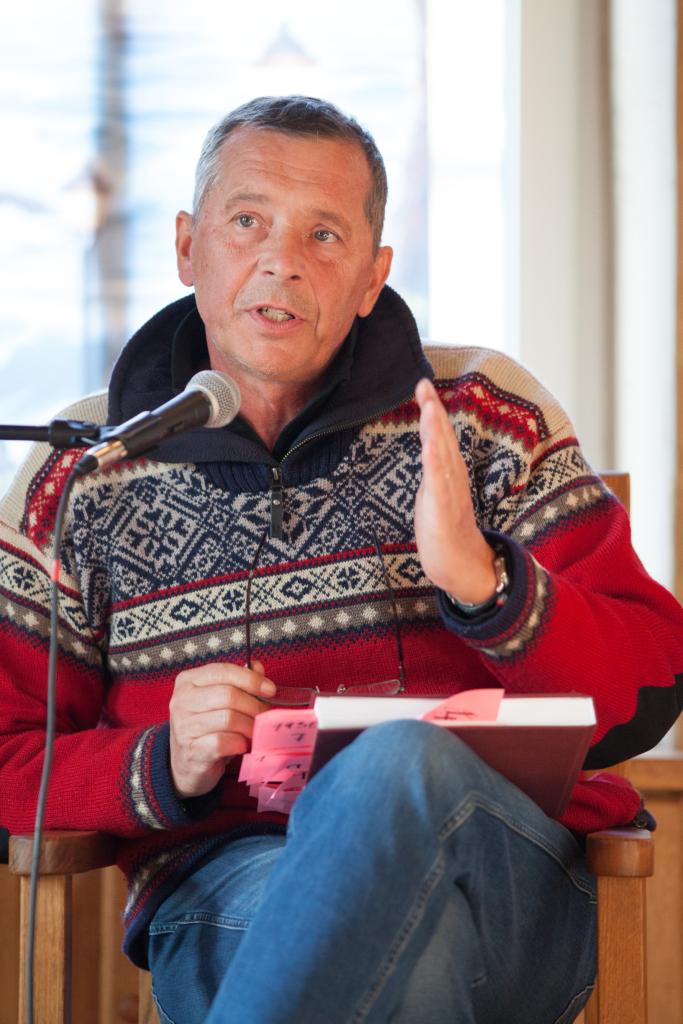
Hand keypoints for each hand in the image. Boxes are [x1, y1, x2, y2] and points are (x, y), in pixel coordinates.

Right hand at [169, 659, 275, 798]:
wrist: (187, 764)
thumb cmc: (208, 727)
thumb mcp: (221, 700)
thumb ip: (239, 681)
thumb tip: (258, 668)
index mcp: (188, 681)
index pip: (222, 671)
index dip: (250, 679)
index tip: (270, 690)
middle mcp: (181, 701)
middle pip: (228, 695)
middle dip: (254, 705)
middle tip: (265, 715)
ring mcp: (184, 727)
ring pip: (229, 719)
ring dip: (249, 726)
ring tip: (255, 731)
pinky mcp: (192, 751)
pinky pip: (224, 742)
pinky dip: (239, 743)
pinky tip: (242, 745)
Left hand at [414, 378, 496, 603]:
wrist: (461, 567)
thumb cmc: (445, 533)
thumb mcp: (433, 494)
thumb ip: (433, 472)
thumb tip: (428, 451)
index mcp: (447, 473)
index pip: (439, 436)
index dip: (432, 411)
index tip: (423, 386)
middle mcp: (452, 478)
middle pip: (442, 439)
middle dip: (433, 411)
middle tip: (423, 384)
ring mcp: (449, 493)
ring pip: (442, 456)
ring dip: (436, 431)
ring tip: (429, 406)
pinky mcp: (443, 511)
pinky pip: (438, 484)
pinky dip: (434, 464)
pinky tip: (429, 447)